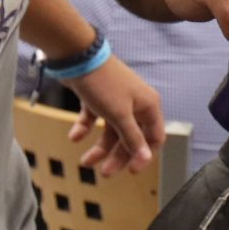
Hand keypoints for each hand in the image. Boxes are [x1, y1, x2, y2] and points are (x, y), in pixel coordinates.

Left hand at [64, 54, 163, 175]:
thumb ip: (132, 137)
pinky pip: (93, 117)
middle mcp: (135, 104)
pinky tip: (74, 137)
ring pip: (111, 129)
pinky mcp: (96, 97)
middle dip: (118, 155)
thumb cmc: (103, 84)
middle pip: (130, 137)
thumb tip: (146, 158)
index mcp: (148, 106)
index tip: (131, 171)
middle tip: (104, 173)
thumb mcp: (119, 114)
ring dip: (99, 146)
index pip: (154, 137)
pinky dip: (84, 127)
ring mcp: (115, 100)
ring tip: (85, 162)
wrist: (77, 56)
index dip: (144, 155)